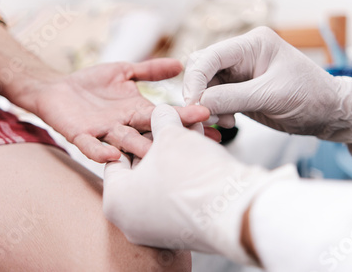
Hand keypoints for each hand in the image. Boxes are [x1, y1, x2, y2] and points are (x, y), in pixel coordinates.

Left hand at [33, 58, 209, 161]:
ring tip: (159, 155)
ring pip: (125, 142)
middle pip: (151, 132)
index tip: (210, 119)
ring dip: (141, 148)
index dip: (185, 117)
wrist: (57, 89)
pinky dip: (100, 152)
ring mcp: (103, 132)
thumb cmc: (91, 83)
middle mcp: (125, 125)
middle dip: (171, 138)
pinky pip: (91, 146)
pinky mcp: (80, 135)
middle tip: (194, 145)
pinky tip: (112, 156)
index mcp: (137, 111)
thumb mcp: (124, 71)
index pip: (165, 115)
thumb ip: (151, 70)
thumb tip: (181, 64)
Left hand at [103, 104, 297, 263]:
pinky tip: (202, 160)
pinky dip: (184, 181)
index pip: (117, 159)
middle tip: (176, 128)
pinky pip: (175, 203)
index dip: (137, 134)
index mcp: (115, 200)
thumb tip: (161, 112)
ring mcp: (153, 234)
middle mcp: (129, 223)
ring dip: (175, 161)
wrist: (236, 215)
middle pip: (140, 172)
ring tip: (195, 137)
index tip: (152, 125)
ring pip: (160, 186)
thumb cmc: (193, 174)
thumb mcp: (172, 136)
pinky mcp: (178, 238)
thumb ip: (161, 120)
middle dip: (159, 147)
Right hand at [183, 26, 351, 142]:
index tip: (193, 104)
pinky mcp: (239, 90)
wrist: (331, 113)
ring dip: (207, 106)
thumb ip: (232, 98)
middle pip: (201, 68)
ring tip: (222, 122)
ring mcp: (239, 73)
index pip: (210, 56)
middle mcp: (242, 55)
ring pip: (205, 86)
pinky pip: (214, 98)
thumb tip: (199, 103)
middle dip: (199, 93)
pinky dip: (215, 112)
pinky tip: (228, 122)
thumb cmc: (312, 97)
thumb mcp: (272, 96)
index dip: (195, 80)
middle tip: (204, 116)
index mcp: (252, 44)